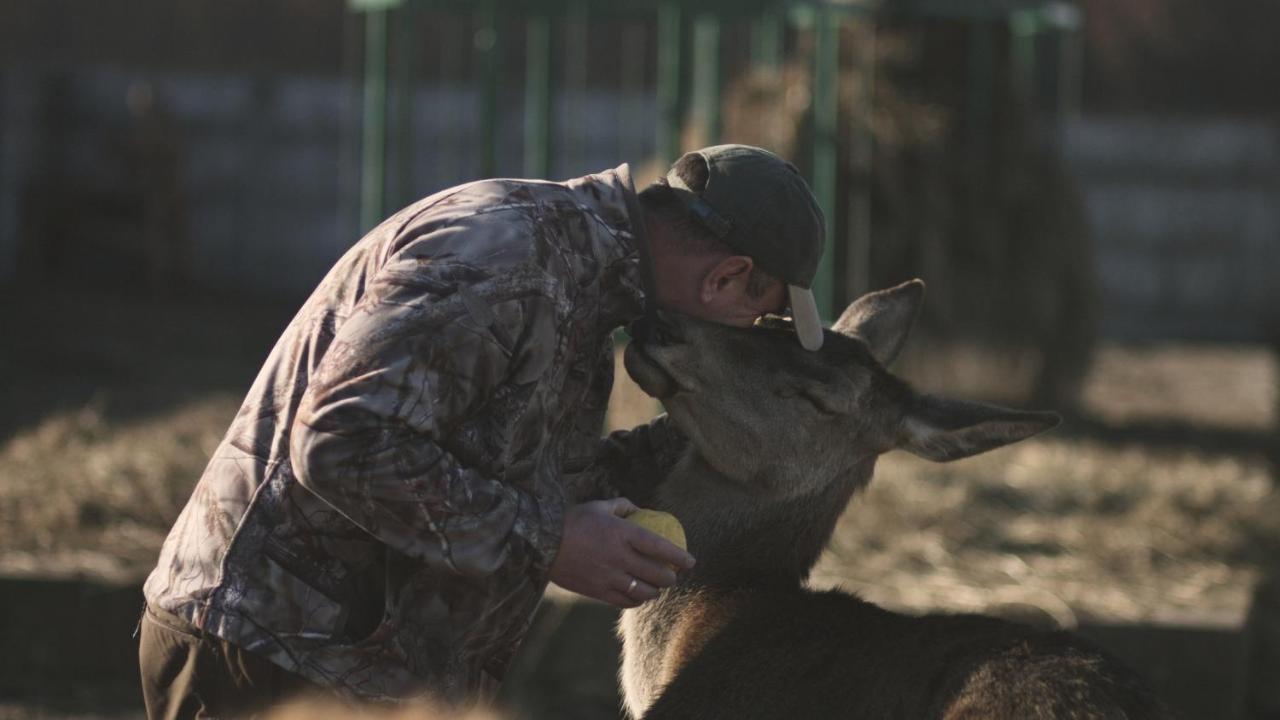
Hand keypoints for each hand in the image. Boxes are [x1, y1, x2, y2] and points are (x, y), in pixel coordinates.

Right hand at [549, 498, 695, 607]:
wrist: (542, 543)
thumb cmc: (572, 521)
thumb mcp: (598, 506)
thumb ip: (622, 506)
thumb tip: (638, 509)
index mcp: (622, 533)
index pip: (660, 547)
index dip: (679, 557)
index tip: (691, 562)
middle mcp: (619, 557)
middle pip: (657, 574)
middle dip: (671, 578)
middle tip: (673, 576)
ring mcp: (609, 577)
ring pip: (644, 592)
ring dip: (655, 592)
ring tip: (657, 588)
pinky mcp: (597, 591)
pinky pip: (625, 601)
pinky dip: (636, 600)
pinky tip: (638, 596)